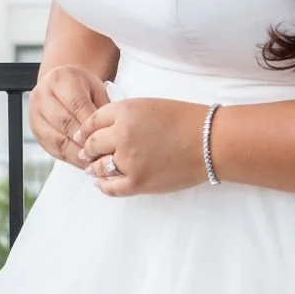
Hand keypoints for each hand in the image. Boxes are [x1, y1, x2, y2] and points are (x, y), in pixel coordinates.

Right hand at [28, 64, 110, 167]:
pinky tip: (81, 161)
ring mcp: (35, 113)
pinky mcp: (35, 129)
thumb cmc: (82, 87)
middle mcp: (43, 94)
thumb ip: (101, 108)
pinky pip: (51, 147)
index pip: (77, 105)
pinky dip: (68, 157)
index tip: (104, 138)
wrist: (61, 84)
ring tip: (92, 161)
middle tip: (100, 153)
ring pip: (56, 138)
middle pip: (64, 122)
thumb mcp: (96, 88)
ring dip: (76, 153)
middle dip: (83, 141)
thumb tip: (108, 132)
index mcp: (60, 79)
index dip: (90, 124)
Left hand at [80, 98, 209, 195]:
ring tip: (95, 169)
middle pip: (92, 144)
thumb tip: (100, 132)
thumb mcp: (149, 105)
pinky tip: (102, 183)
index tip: (83, 137)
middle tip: (87, 154)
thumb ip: (124, 115)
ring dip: (94, 168)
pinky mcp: (138, 182)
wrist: (211, 141)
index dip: (86, 130)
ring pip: (99, 167)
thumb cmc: (185, 121)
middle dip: (89, 150)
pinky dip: (103, 186)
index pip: (93, 121)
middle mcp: (122, 134)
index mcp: (125, 111)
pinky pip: (111, 188)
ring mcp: (129, 160)